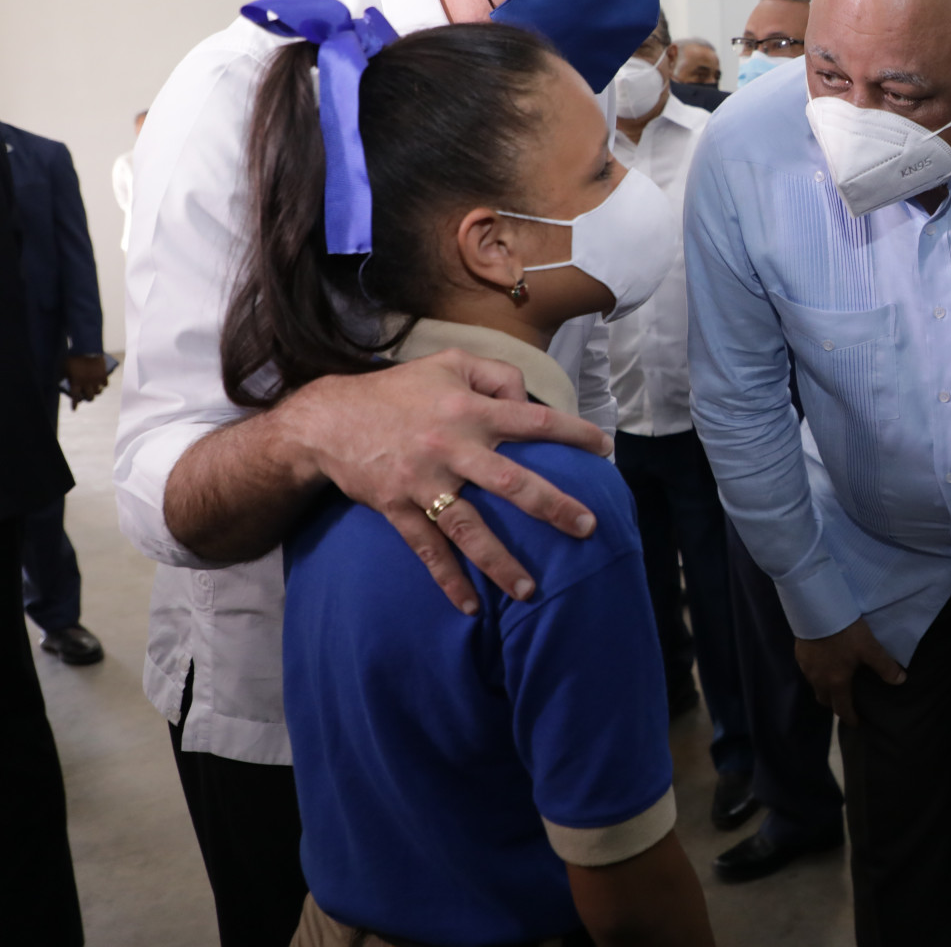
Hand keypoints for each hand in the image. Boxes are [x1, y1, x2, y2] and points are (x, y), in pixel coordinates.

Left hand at [63, 354, 109, 406]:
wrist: (87, 348)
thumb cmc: (73, 357)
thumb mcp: (64, 367)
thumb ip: (64, 376)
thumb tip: (60, 382)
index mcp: (76, 382)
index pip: (75, 397)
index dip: (74, 404)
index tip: (74, 409)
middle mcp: (86, 383)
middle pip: (89, 397)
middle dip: (87, 399)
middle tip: (86, 397)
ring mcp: (96, 380)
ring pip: (98, 392)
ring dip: (96, 392)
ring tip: (94, 391)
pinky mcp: (103, 375)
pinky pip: (105, 384)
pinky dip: (103, 385)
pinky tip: (102, 385)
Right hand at [281, 350, 612, 613]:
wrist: (328, 420)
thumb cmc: (399, 390)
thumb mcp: (449, 363)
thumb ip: (497, 375)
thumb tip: (531, 402)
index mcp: (469, 409)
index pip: (533, 420)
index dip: (572, 433)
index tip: (604, 450)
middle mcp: (450, 446)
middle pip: (511, 481)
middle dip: (551, 507)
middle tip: (587, 527)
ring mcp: (423, 482)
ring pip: (469, 527)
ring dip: (500, 561)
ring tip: (531, 590)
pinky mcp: (397, 508)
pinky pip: (426, 549)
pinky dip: (448, 578)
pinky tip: (471, 605)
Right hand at [793, 617, 905, 726]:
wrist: (816, 611)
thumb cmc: (844, 632)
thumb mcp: (869, 647)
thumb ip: (884, 666)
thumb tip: (900, 681)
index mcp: (836, 682)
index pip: (842, 708)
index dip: (850, 718)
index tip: (855, 723)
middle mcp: (818, 680)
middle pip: (825, 700)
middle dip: (835, 704)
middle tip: (845, 702)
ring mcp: (806, 668)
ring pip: (815, 686)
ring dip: (825, 688)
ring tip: (835, 681)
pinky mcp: (799, 654)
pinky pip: (808, 672)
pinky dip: (817, 673)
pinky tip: (824, 661)